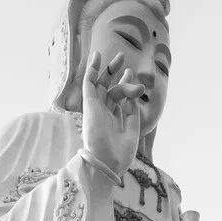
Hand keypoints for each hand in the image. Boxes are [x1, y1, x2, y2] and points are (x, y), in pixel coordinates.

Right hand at [82, 50, 142, 179]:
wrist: (107, 164)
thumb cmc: (119, 155)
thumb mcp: (132, 131)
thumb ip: (132, 113)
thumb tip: (132, 96)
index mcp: (112, 120)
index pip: (117, 98)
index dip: (124, 84)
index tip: (130, 73)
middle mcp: (103, 113)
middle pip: (109, 88)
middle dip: (116, 73)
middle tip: (124, 58)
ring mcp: (95, 109)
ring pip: (101, 84)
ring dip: (108, 69)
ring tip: (119, 56)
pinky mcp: (89, 106)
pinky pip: (89, 84)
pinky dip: (92, 70)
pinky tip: (96, 56)